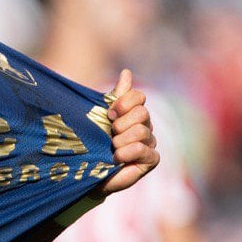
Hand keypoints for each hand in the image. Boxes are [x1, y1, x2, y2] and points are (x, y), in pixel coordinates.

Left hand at [102, 69, 159, 193]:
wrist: (90, 170)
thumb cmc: (94, 141)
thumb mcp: (101, 115)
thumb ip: (116, 95)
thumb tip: (126, 72)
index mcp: (134, 111)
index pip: (138, 97)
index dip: (123, 103)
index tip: (109, 114)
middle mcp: (146, 125)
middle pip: (142, 113)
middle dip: (120, 124)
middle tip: (110, 134)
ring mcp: (150, 142)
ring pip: (141, 131)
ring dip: (120, 141)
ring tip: (111, 148)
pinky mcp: (152, 159)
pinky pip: (141, 149)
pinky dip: (125, 153)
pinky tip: (117, 159)